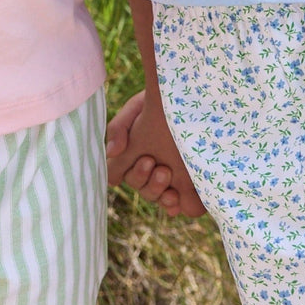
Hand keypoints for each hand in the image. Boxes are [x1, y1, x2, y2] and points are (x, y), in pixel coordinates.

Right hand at [105, 89, 205, 218]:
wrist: (193, 99)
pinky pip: (179, 205)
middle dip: (150, 182)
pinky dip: (176, 205)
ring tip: (171, 181)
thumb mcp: (137, 107)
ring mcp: (167, 177)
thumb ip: (119, 127)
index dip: (129, 174)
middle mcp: (147, 169)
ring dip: (161, 194)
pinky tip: (179, 201)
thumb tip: (112, 153)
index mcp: (131, 153)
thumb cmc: (162, 100)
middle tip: (161, 168)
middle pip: (142, 188)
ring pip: (158, 198)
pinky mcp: (186, 184)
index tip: (147, 160)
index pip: (120, 174)